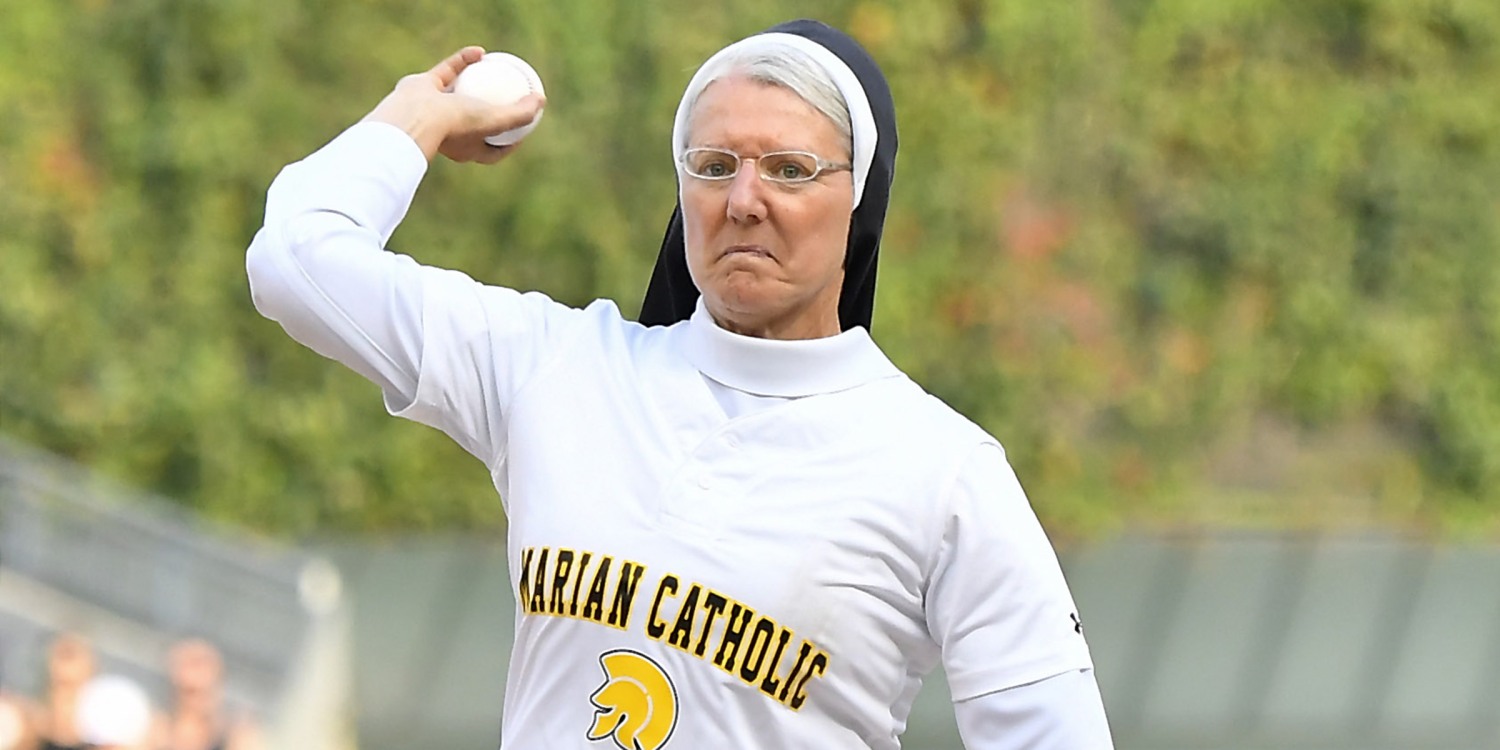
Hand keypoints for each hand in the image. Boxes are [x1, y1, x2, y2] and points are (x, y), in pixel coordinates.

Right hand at [362, 46, 545, 163]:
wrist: (415, 114)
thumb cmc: (457, 123)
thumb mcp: (496, 121)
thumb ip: (520, 114)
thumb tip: (541, 102)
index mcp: (466, 148)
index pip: (493, 150)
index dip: (510, 142)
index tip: (524, 129)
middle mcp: (450, 132)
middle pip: (476, 121)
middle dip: (492, 111)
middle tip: (511, 96)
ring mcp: (434, 110)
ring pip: (460, 94)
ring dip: (477, 83)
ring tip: (496, 71)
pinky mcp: (423, 88)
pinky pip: (448, 71)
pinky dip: (463, 61)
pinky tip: (480, 52)